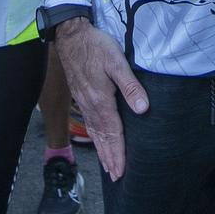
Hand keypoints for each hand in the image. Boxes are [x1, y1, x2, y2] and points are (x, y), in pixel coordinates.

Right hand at [54, 18, 147, 180]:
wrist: (71, 36)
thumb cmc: (95, 46)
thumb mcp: (116, 62)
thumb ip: (130, 86)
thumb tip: (143, 108)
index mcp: (101, 101)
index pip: (113, 133)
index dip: (118, 153)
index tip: (121, 171)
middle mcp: (91, 106)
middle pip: (103, 138)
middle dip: (110, 158)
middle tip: (116, 177)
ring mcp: (84, 103)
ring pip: (94, 133)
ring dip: (102, 151)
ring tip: (108, 167)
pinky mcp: (81, 97)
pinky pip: (89, 124)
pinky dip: (94, 138)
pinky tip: (97, 141)